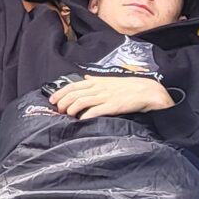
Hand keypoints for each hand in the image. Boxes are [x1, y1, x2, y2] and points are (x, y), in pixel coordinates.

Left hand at [47, 75, 173, 118]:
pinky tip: (80, 120)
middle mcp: (99, 88)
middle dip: (62, 102)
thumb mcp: (110, 80)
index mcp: (97, 82)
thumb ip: (96, 80)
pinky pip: (95, 111)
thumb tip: (85, 78)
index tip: (52, 100)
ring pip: (81, 101)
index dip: (60, 92)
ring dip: (71, 109)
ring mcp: (105, 97)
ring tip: (67, 115)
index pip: (73, 85)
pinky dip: (85, 116)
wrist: (147, 91)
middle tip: (58, 110)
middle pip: (74, 94)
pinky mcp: (112, 106)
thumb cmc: (128, 87)